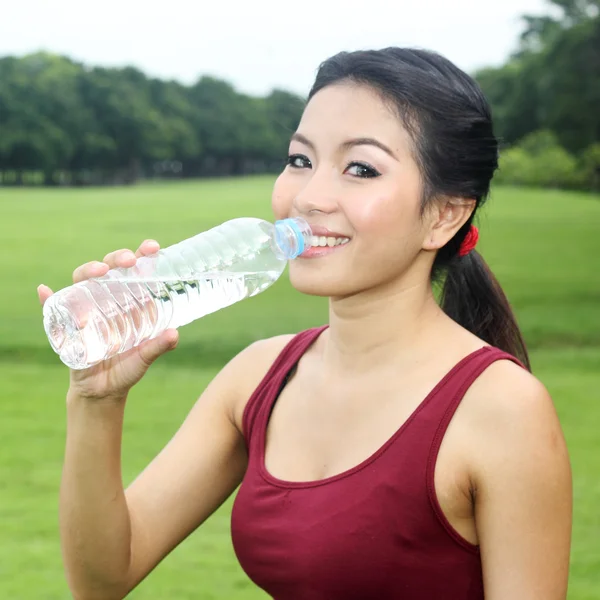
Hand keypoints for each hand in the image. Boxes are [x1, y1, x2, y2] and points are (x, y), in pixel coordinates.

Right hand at [38, 239, 178, 401]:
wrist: (102, 390)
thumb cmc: (126, 369)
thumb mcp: (144, 358)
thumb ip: (158, 346)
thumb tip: (174, 333)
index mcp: (129, 301)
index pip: (134, 271)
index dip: (142, 255)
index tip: (153, 247)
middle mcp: (106, 299)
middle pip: (109, 269)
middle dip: (118, 258)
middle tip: (129, 261)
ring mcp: (85, 309)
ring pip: (83, 281)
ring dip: (89, 271)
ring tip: (100, 272)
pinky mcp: (65, 324)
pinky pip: (52, 308)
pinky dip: (47, 298)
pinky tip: (44, 291)